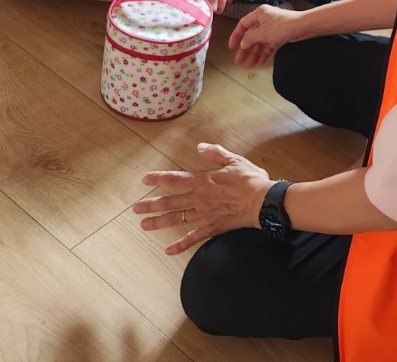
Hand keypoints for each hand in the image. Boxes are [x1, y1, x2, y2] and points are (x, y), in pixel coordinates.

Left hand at [133, 143, 272, 255]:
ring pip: (176, 219)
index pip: (174, 179)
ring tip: (143, 225)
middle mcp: (199, 198)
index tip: (145, 180)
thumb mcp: (234, 160)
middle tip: (135, 209)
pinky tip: (169, 251)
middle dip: (151, 205)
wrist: (261, 202)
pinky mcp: (212, 227)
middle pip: (170, 202)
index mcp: (203, 180)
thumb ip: (215, 153)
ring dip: (158, 222)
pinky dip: (180, 245)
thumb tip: (200, 146)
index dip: (158, 178)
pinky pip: (193, 238)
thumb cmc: (249, 179)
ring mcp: (204, 215)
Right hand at [228, 4, 304, 68]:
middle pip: (251, 35)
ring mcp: (272, 28)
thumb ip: (250, 38)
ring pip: (260, 42)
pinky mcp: (280, 35)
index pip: (243, 24)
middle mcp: (265, 20)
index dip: (236, 36)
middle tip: (238, 61)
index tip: (231, 47)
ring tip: (249, 66)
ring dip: (254, 54)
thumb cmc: (283, 26)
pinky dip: (264, 53)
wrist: (304, 27)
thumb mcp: (262, 32)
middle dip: (245, 49)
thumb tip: (243, 43)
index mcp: (259, 14)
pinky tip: (260, 62)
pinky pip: (269, 45)